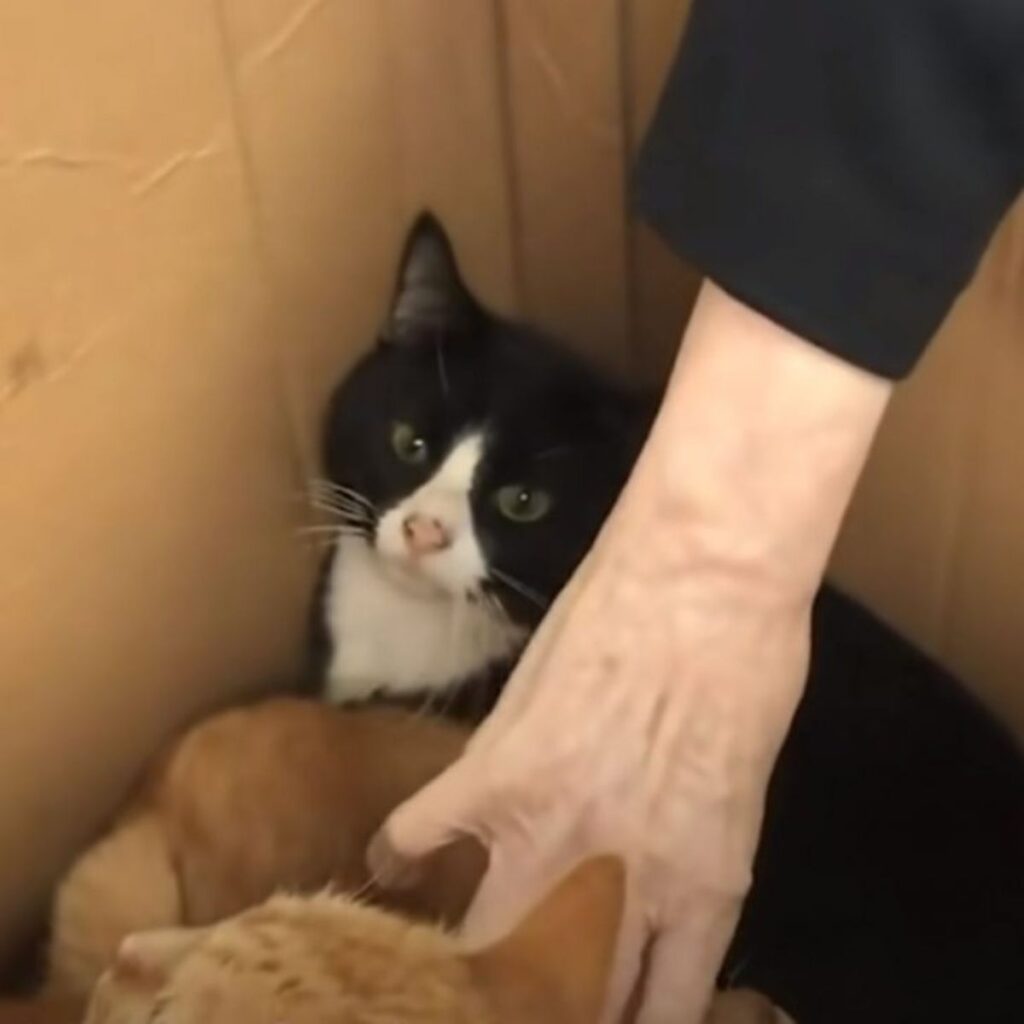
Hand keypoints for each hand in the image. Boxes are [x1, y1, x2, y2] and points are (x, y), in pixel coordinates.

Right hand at [370, 487, 808, 1021]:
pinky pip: (419, 832)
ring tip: (449, 954)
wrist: (706, 575)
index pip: (660, 1010)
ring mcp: (545, 827)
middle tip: (521, 989)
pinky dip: (399, 851)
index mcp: (701, 889)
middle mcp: (619, 882)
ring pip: (484, 939)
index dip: (627, 1023)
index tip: (599, 1014)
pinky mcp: (491, 768)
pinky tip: (390, 864)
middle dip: (543, 1003)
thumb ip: (689, 856)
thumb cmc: (752, 662)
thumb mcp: (740, 786)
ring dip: (468, 954)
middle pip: (567, 995)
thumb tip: (643, 891)